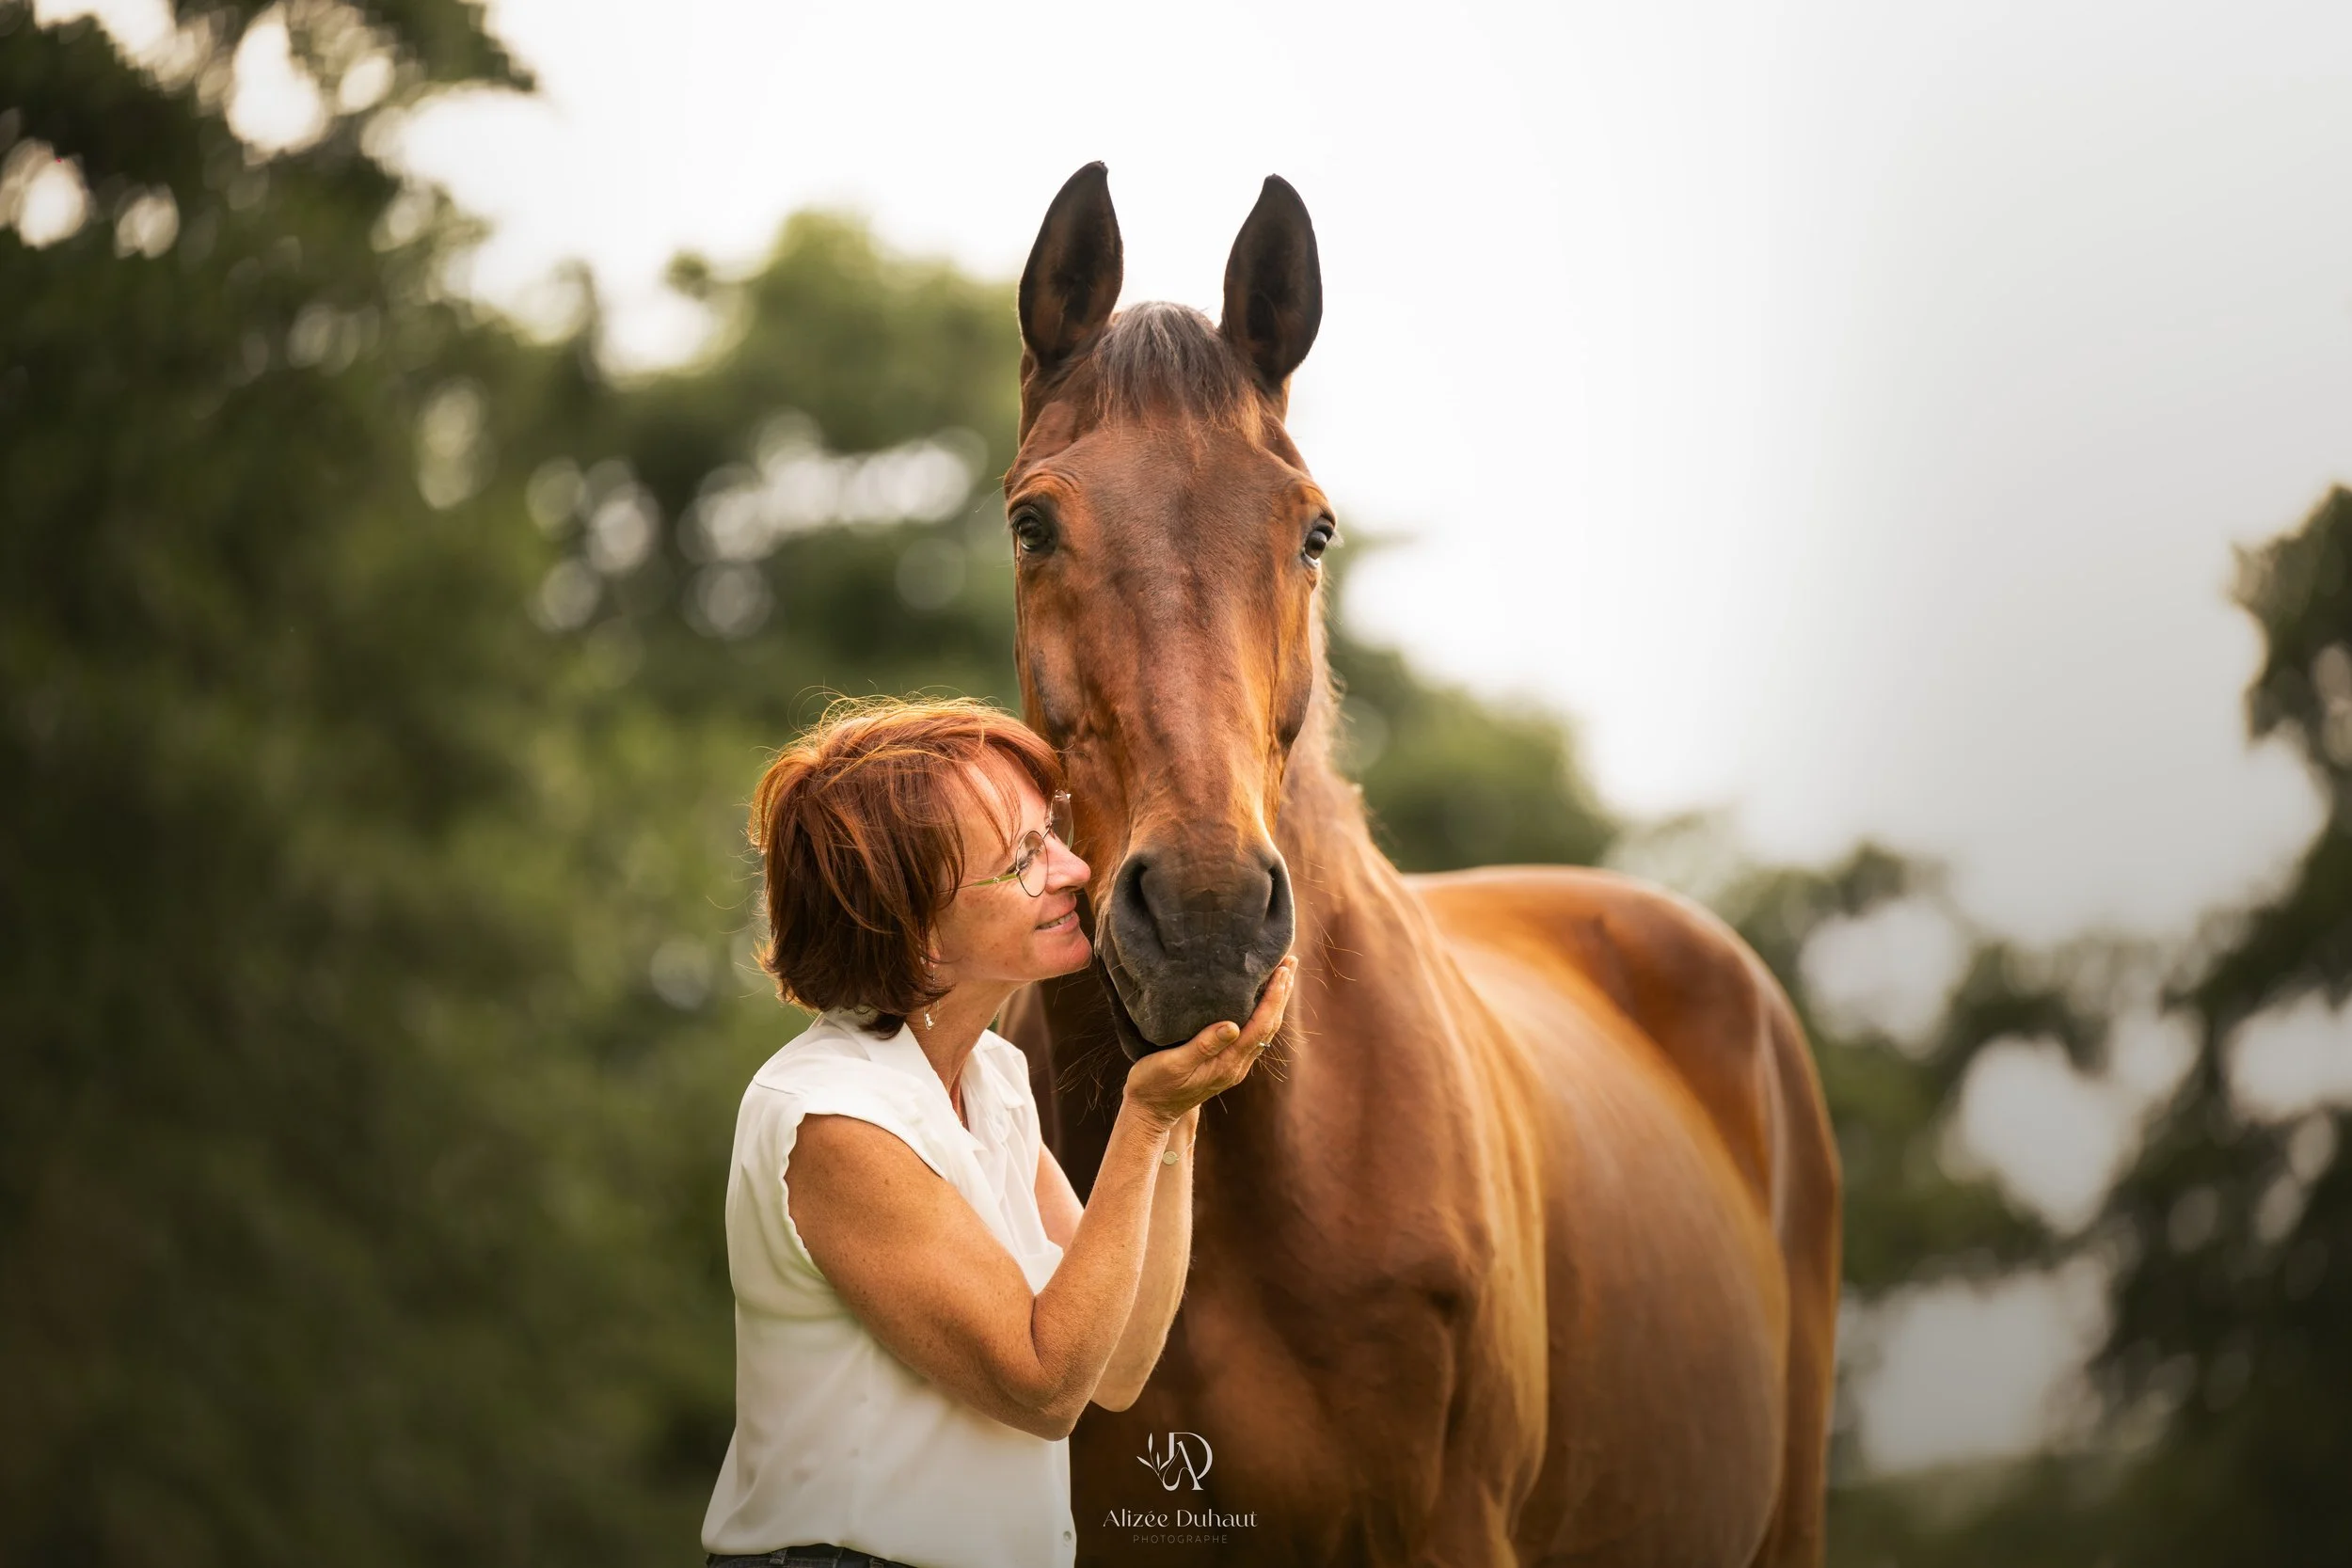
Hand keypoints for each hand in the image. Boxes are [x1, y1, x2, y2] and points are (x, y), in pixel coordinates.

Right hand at [1121, 956, 1299, 1129]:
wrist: (1150, 1113)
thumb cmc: (1154, 1086)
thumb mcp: (1173, 1064)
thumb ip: (1203, 1046)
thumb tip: (1232, 1026)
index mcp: (1227, 1064)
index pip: (1260, 1027)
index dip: (1273, 998)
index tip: (1282, 970)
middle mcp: (1237, 1065)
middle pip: (1269, 1026)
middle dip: (1281, 993)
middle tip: (1290, 961)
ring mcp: (1233, 1066)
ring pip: (1264, 1030)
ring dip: (1275, 1001)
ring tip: (1282, 974)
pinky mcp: (1226, 1063)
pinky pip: (1253, 1033)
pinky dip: (1263, 1011)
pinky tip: (1260, 998)